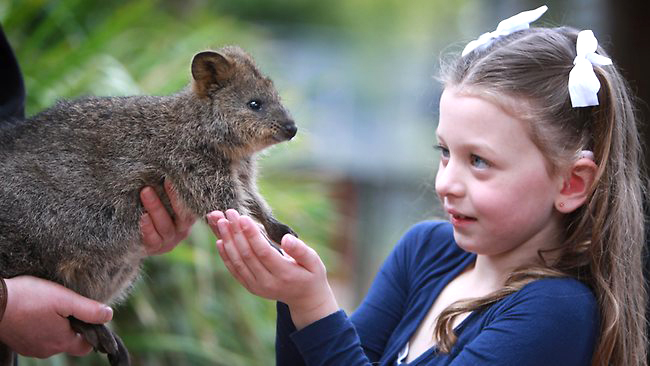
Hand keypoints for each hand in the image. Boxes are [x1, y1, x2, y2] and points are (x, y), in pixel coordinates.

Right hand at [0, 276, 112, 357]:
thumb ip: (88, 309)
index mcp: (61, 342)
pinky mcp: (19, 343)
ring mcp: (31, 348)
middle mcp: (46, 350)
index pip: (85, 346)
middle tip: (68, 308)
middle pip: (69, 342)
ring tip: (50, 308)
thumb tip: (108, 315)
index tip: (87, 316)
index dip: (91, 332)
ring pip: (53, 340)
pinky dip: (41, 327)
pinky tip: (36, 313)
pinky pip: (37, 338)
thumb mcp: (64, 299)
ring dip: (56, 326)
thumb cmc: (28, 298)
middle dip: (72, 327)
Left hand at [140, 179, 195, 254]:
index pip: (192, 204)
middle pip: (182, 215)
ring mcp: (169, 240)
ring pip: (165, 226)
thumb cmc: (154, 209)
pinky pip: (153, 239)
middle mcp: (182, 230)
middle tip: (164, 179)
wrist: (136, 236)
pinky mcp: (155, 248)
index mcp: (188, 216)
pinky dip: (148, 228)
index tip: (177, 176)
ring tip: (145, 192)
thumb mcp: (164, 200)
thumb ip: (169, 189)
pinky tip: (142, 217)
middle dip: (173, 195)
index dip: (187, 191)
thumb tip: (170, 166)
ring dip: (155, 207)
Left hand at [207, 209, 338, 329]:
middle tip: (229, 213)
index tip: (243, 217)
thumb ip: (300, 250)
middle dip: (236, 232)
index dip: (252, 234)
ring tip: (220, 222)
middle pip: (247, 255)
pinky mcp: (250, 287)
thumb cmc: (311, 274)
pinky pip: (235, 271)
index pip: (263, 251)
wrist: (305, 298)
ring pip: (237, 262)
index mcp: (285, 274)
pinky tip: (220, 241)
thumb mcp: (314, 261)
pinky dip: (226, 256)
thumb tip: (286, 239)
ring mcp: (257, 286)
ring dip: (227, 241)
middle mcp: (268, 283)